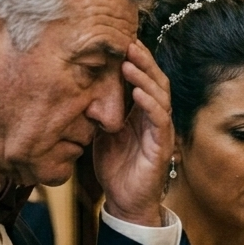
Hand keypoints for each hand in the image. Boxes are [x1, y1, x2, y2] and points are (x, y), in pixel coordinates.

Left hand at [94, 41, 172, 226]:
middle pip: (156, 82)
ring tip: (130, 62)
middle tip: (129, 43)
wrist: (125, 202)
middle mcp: (155, 119)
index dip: (137, 61)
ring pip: (160, 96)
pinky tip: (138, 93)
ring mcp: (161, 132)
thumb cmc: (116, 169)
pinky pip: (160, 120)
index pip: (144, 80)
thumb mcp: (103, 133)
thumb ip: (101, 112)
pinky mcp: (162, 147)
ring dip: (145, 78)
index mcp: (142, 114)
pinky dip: (150, 104)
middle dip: (144, 61)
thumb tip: (82, 88)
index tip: (122, 42)